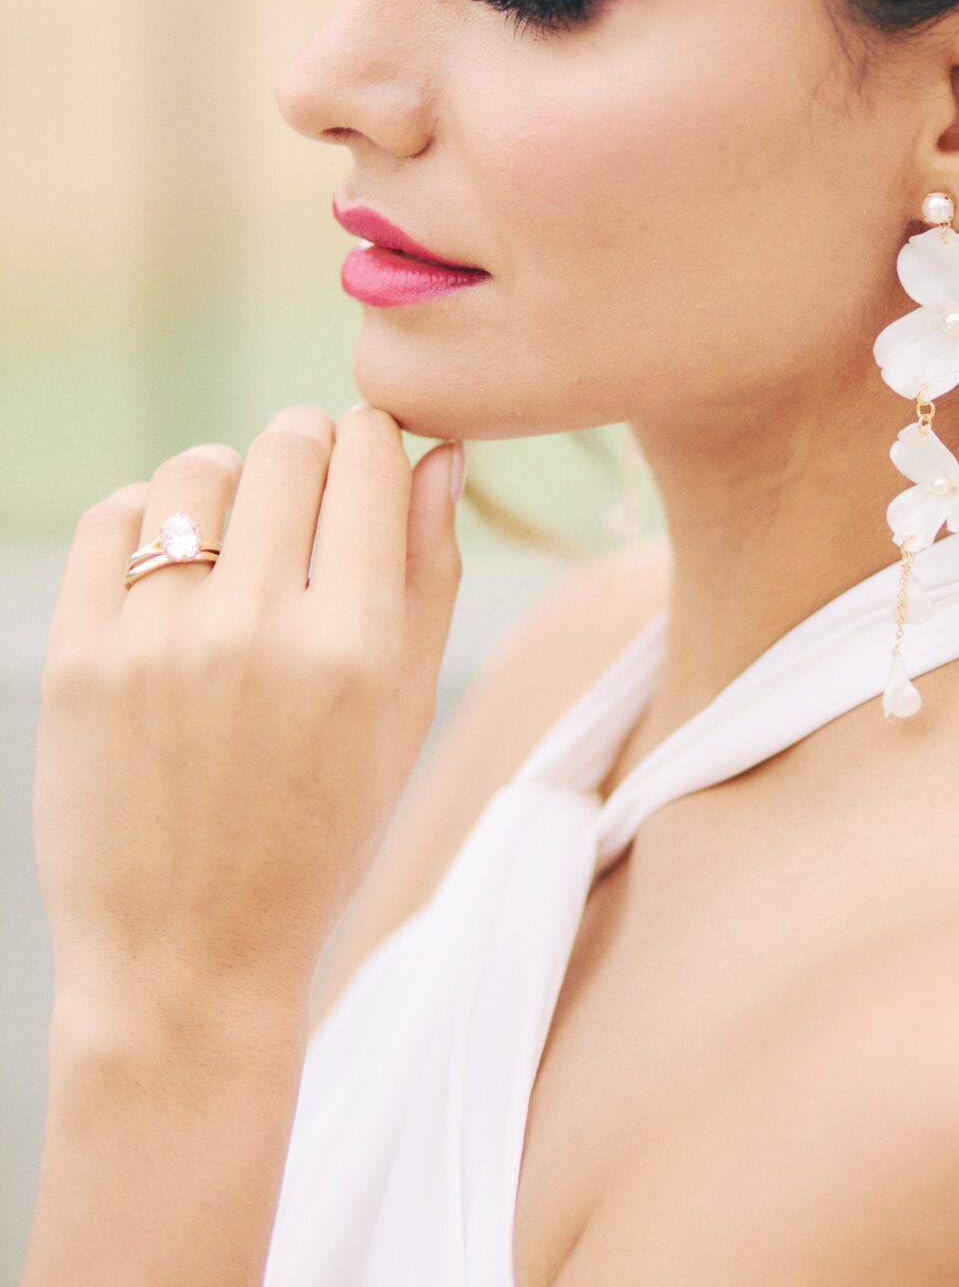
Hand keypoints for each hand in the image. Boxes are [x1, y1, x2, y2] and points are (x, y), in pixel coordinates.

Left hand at [34, 406, 464, 1019]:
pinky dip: (144, 519)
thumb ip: (429, 576)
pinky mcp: (77, 658)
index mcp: (353, 646)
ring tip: (232, 542)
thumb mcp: (403, 718)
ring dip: (226, 484)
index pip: (370, 457)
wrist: (188, 959)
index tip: (367, 463)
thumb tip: (439, 455)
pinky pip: (113, 519)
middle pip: (287, 446)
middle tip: (305, 503)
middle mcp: (254, 630)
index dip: (375, 442)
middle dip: (309, 453)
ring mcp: (155, 641)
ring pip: (196, 469)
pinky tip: (169, 567)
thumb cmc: (318, 837)